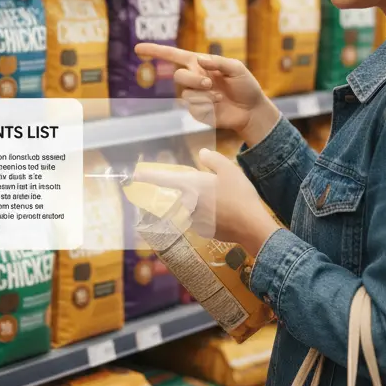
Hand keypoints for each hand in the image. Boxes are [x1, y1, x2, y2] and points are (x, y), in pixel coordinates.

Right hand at [133, 43, 279, 143]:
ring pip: (185, 94)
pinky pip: (193, 107)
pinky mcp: (197, 112)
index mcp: (199, 65)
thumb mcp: (236, 68)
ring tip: (219, 96)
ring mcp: (194, 96)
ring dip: (203, 94)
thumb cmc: (245, 86)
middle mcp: (194, 79)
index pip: (173, 56)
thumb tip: (198, 60)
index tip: (138, 48)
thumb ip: (218, 62)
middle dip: (193, 80)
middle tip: (210, 84)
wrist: (251, 110)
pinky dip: (207, 105)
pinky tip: (218, 105)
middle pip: (178, 77)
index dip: (155, 51)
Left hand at [134, 149, 278, 255]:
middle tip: (213, 189)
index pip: (165, 179)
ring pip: (192, 208)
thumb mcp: (230, 169)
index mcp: (192, 185)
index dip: (148, 176)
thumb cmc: (239, 195)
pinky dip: (210, 216)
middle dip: (190, 192)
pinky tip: (226, 214)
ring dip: (202, 205)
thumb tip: (202, 154)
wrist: (250, 226)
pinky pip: (202, 219)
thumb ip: (213, 160)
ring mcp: (194, 219)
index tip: (135, 175)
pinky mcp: (203, 231)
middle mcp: (188, 203)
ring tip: (224, 202)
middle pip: (181, 196)